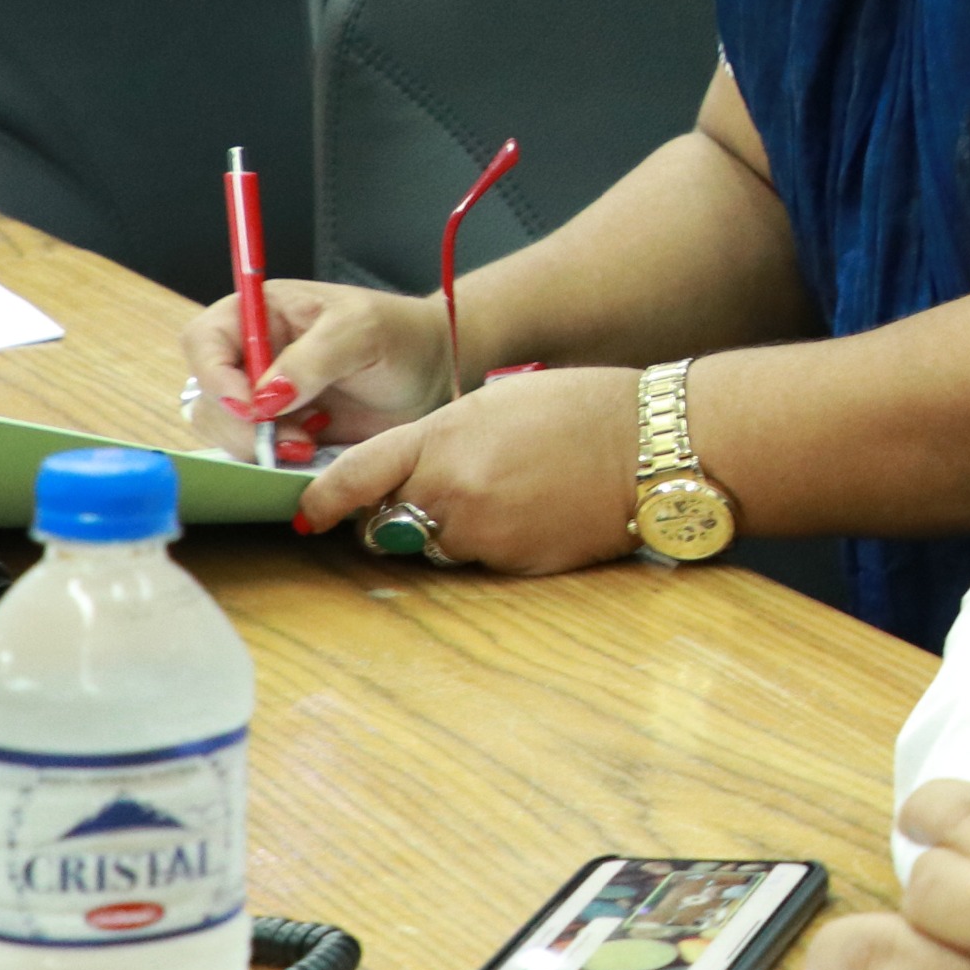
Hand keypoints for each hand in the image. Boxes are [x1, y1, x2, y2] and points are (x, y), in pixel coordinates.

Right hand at [180, 280, 450, 450]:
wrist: (434, 374)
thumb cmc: (400, 335)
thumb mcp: (362, 331)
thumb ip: (312, 358)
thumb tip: (262, 397)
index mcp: (259, 313)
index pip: (202, 340)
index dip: (215, 376)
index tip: (252, 406)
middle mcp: (250, 354)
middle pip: (208, 395)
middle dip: (241, 424)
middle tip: (291, 435)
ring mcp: (261, 396)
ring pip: (224, 430)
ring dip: (257, 445)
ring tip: (309, 442)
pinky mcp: (278, 431)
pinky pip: (253, 453)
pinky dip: (273, 459)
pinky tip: (312, 450)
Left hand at [294, 364, 644, 572]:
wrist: (661, 446)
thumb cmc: (585, 408)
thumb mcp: (496, 403)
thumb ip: (438, 439)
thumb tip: (405, 475)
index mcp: (442, 442)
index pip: (354, 478)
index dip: (323, 500)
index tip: (308, 512)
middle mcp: (453, 495)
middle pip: (388, 521)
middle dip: (395, 512)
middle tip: (428, 491)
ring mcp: (486, 536)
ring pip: (436, 544)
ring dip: (449, 527)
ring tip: (507, 492)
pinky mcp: (519, 566)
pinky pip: (482, 561)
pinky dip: (495, 541)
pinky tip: (536, 511)